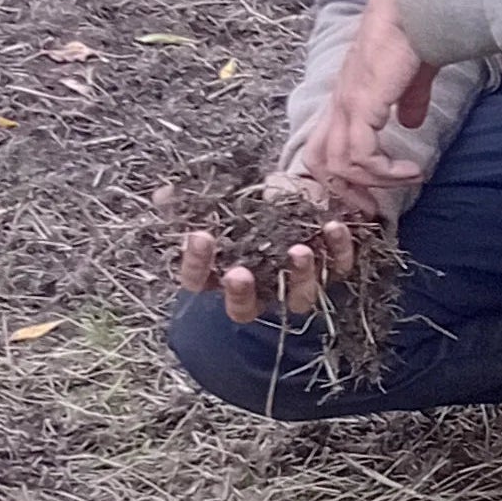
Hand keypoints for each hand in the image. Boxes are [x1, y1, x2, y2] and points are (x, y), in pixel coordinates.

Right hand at [177, 189, 356, 325]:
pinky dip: (338, 249)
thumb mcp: (222, 204)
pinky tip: (333, 226)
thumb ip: (191, 202)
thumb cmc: (253, 210)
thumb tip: (164, 193)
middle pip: (244, 308)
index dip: (196, 264)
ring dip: (298, 275)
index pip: (199, 282)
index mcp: (223, 276)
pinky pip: (338, 267)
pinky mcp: (331, 270)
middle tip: (238, 273)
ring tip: (298, 250)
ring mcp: (296, 285)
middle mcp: (260, 289)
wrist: (299, 201)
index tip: (199, 236)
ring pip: (297, 297)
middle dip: (241, 293)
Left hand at [306, 0, 433, 204]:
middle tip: (375, 206)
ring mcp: (347, 104)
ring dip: (372, 183)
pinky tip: (410, 170)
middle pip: (318, 162)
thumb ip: (408, 101)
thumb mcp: (411, 78)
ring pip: (337, 165)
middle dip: (345, 192)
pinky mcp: (361, 105)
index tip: (370, 192)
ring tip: (406, 181)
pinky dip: (383, 171)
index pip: (322, 145)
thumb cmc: (414, 33)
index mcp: (347, 96)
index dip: (340, 175)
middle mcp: (339, 103)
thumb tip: (411, 123)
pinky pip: (360, 156)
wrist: (413, 6)